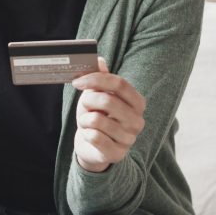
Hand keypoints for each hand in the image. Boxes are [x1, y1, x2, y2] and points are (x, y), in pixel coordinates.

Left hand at [71, 57, 146, 172]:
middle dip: (88, 101)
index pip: (120, 83)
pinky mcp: (117, 154)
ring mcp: (129, 139)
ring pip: (97, 120)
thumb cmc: (97, 116)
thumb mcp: (97, 95)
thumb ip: (100, 77)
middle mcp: (138, 121)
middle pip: (108, 100)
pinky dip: (85, 134)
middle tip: (83, 104)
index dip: (96, 79)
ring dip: (84, 120)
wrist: (92, 146)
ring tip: (87, 123)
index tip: (77, 82)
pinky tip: (89, 135)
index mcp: (137, 102)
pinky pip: (94, 137)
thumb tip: (99, 60)